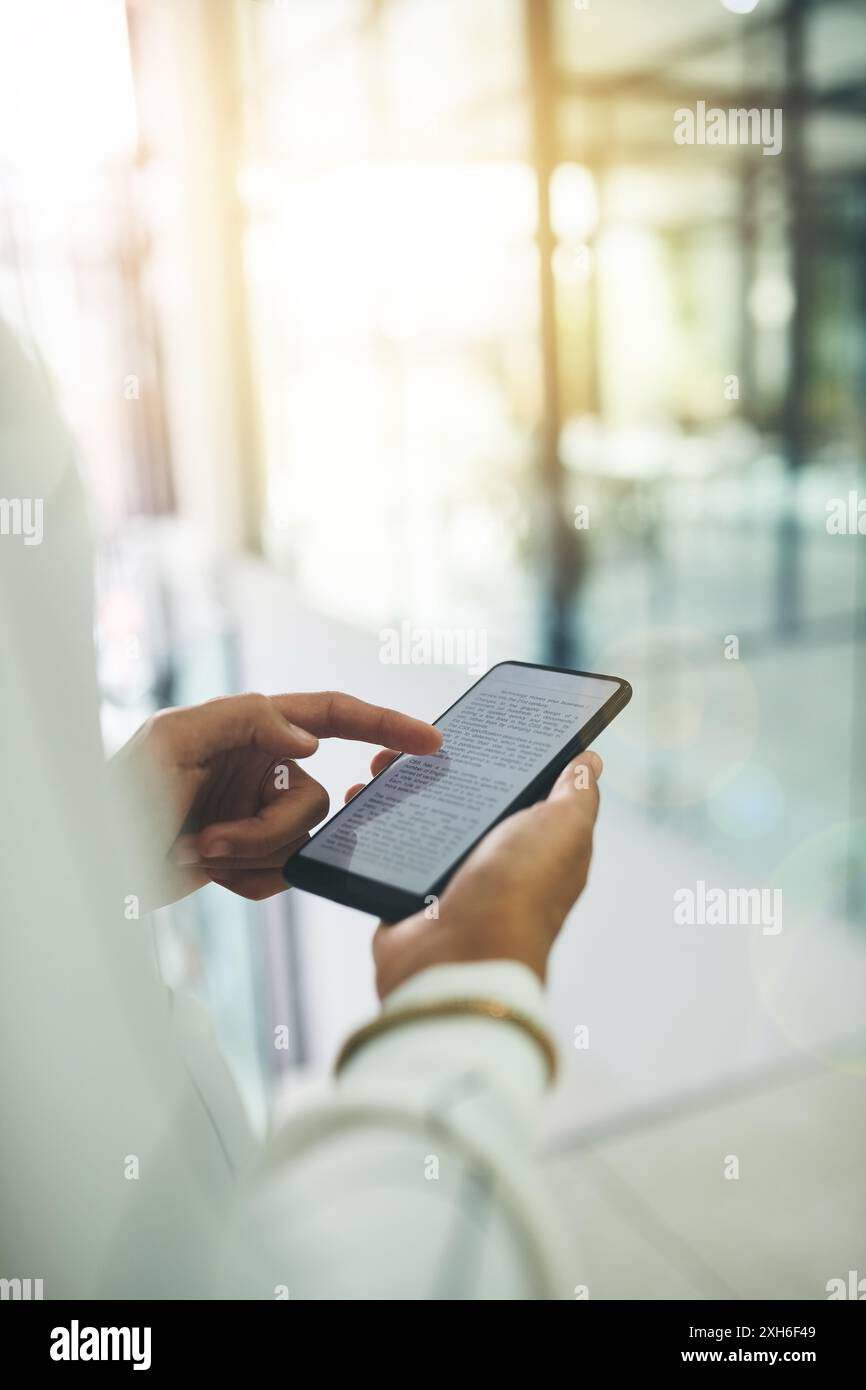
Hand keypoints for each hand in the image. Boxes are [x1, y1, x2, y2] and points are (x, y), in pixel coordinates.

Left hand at [114, 691, 440, 905]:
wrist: (96, 867)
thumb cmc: (119, 793)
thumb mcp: (171, 738)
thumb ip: (246, 720)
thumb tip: (309, 740)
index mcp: (252, 728)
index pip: (333, 715)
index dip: (385, 725)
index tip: (431, 742)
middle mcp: (264, 768)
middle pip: (316, 800)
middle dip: (264, 831)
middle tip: (206, 841)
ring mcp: (261, 816)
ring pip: (303, 843)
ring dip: (246, 856)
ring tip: (193, 853)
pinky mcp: (254, 858)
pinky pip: (284, 875)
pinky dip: (245, 880)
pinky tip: (204, 872)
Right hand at [343, 750, 602, 996]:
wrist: (458, 960)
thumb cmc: (518, 894)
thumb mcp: (562, 829)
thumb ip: (576, 793)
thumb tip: (590, 760)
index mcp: (537, 844)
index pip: (522, 789)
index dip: (500, 756)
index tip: (472, 724)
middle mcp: (495, 862)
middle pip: (465, 799)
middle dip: (436, 769)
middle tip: (407, 745)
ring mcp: (450, 879)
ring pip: (421, 820)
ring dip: (397, 793)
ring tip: (376, 768)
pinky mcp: (410, 894)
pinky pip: (389, 851)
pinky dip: (371, 828)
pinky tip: (356, 802)